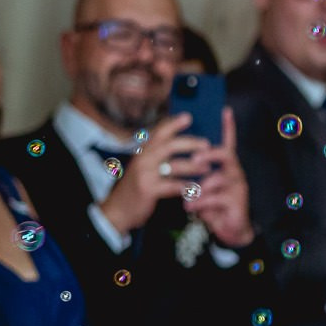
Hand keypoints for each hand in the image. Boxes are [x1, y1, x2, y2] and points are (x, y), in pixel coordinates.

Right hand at [99, 113, 209, 236]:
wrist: (118, 209)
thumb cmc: (137, 186)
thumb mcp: (144, 166)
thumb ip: (157, 154)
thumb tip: (182, 143)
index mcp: (142, 150)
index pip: (158, 132)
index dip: (173, 123)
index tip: (188, 116)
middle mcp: (142, 159)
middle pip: (169, 145)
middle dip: (190, 143)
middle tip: (207, 144)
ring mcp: (144, 174)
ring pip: (173, 166)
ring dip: (193, 166)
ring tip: (208, 168)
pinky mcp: (148, 189)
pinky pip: (172, 186)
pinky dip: (186, 187)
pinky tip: (197, 188)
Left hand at [188, 108, 254, 246]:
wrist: (228, 229)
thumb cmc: (212, 203)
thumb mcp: (201, 185)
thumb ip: (194, 171)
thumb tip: (176, 157)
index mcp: (225, 165)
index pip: (228, 141)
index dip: (227, 126)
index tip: (225, 109)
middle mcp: (235, 171)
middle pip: (225, 154)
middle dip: (208, 154)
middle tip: (194, 159)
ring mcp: (238, 186)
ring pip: (217, 178)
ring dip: (198, 187)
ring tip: (187, 197)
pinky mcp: (237, 201)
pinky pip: (215, 197)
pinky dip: (199, 202)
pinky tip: (190, 207)